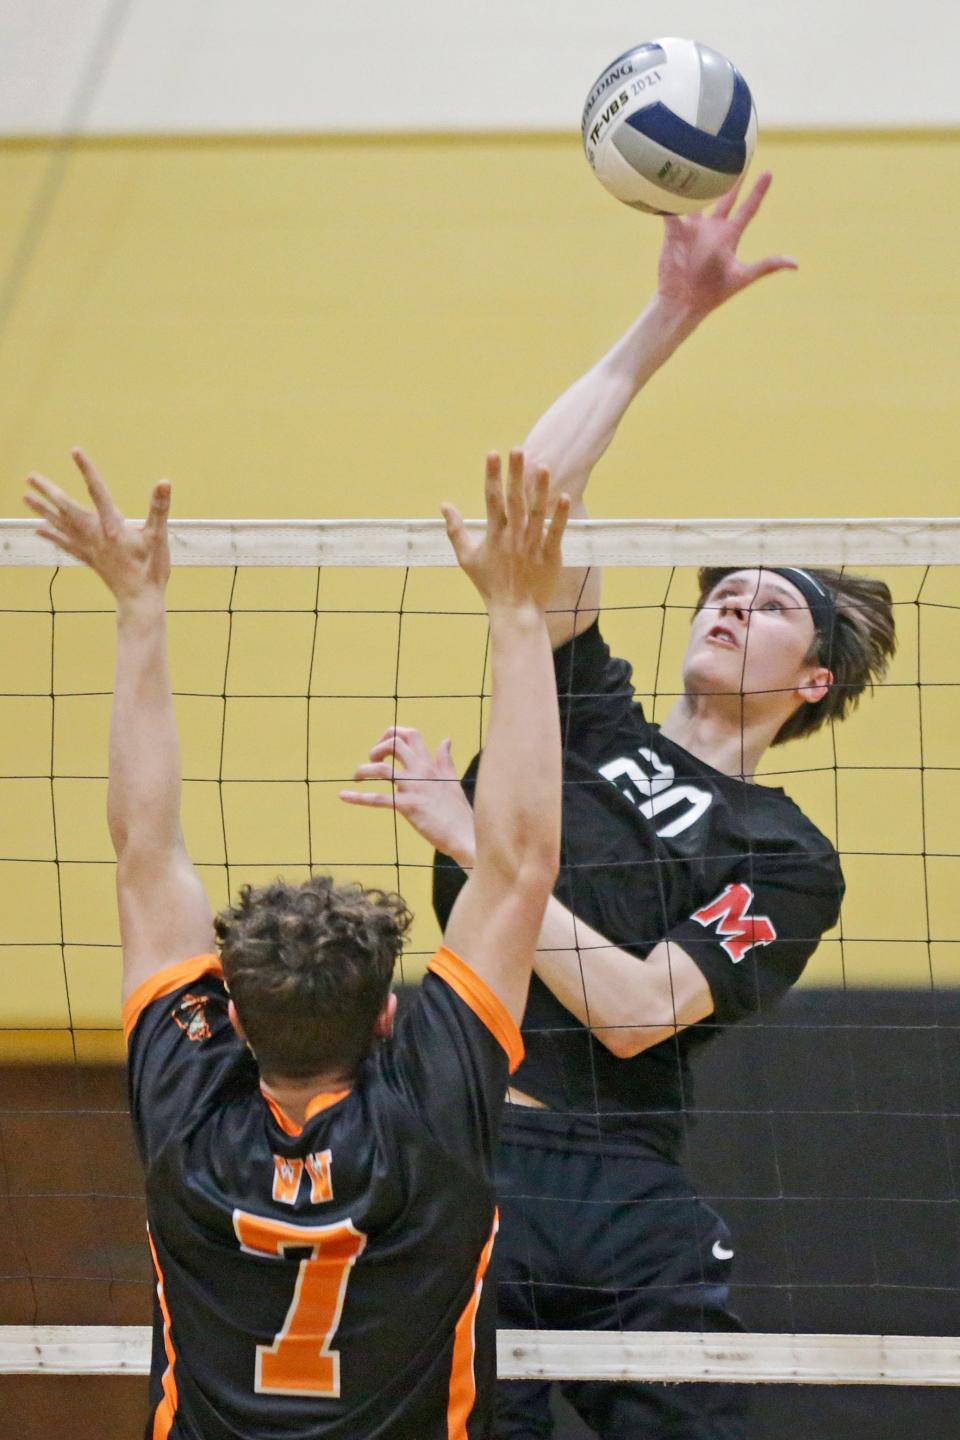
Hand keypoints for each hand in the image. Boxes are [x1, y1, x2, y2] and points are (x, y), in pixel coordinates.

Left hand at [24, 450, 170, 607]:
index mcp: (112, 527)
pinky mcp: (89, 559)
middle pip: (67, 509)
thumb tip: (164, 483)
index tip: (75, 452)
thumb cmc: (151, 570)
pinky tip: (39, 529)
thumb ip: (159, 509)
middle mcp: (95, 536)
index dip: (87, 470)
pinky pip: (65, 544)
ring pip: (61, 525)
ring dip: (42, 510)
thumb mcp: (159, 537)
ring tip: (26, 497)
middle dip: (49, 492)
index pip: (97, 492)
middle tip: (31, 477)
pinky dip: (51, 535)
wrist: (140, 600)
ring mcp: (89, 548)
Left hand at [340, 727, 476, 867]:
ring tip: (357, 777)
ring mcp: (414, 788)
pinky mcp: (408, 807)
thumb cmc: (458, 812)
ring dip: (363, 770)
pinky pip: (378, 799)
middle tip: (371, 761)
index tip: (384, 745)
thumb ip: (445, 760)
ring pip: (382, 769)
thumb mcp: (452, 781)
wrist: (464, 835)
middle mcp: (422, 772)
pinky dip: (358, 797)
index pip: (412, 735)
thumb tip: (446, 740)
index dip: (393, 734)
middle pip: (394, 744)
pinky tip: (343, 796)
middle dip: (377, 748)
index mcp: (432, 765)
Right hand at [442, 450, 568, 612]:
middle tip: (518, 449)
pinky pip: (555, 532)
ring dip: (539, 488)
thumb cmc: (490, 585)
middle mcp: (513, 536)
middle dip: (515, 473)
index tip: (492, 453)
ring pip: (536, 512)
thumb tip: (444, 505)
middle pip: (514, 499)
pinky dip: (559, 515)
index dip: (492, 475)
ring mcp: (532, 545)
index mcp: (494, 535)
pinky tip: (564, 496)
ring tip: (542, 466)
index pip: (492, 499)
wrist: (514, 611)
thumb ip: (455, 530)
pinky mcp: (550, 555)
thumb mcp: (466, 558)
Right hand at [656, 171, 796, 320]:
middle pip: (725, 197)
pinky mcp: (674, 232)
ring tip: (700, 158)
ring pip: (697, 199)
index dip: (758, 192)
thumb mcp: (742, 277)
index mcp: (730, 236)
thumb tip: (796, 264)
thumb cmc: (713, 292)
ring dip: (698, 182)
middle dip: (732, 178)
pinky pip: (670, 211)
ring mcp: (693, 230)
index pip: (748, 209)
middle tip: (736, 154)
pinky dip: (666, 199)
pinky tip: (665, 182)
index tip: (768, 172)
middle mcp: (713, 229)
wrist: (683, 302)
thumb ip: (767, 266)